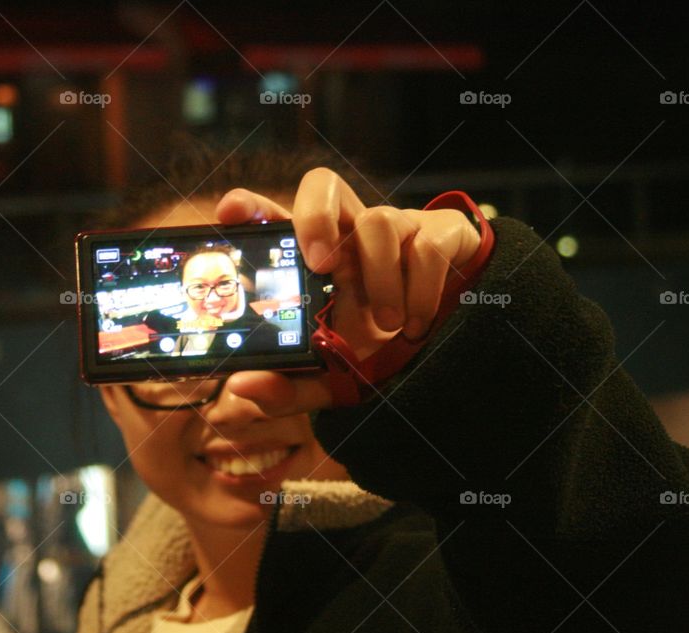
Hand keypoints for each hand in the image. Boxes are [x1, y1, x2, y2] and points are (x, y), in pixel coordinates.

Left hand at [214, 167, 480, 414]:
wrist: (456, 353)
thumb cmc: (383, 353)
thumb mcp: (333, 380)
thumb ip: (289, 389)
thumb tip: (242, 389)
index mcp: (316, 263)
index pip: (278, 220)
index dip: (254, 207)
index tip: (232, 211)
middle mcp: (351, 237)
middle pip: (323, 185)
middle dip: (314, 215)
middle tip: (320, 263)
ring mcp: (396, 229)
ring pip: (378, 219)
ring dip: (381, 278)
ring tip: (390, 325)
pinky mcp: (438, 235)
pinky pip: (426, 246)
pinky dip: (422, 291)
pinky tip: (420, 323)